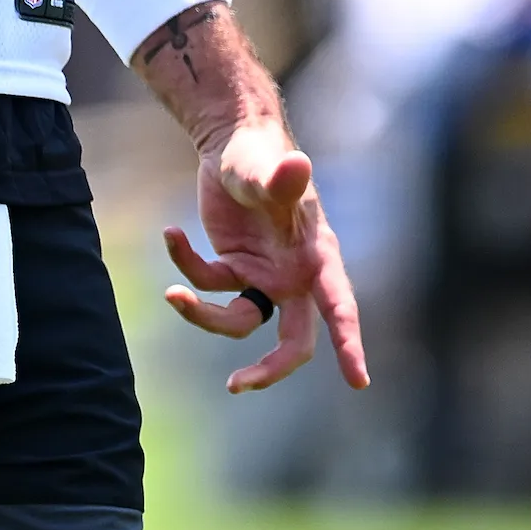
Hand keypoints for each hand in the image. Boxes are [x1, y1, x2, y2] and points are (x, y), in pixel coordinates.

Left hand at [163, 121, 368, 394]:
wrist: (232, 144)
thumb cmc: (259, 153)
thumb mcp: (265, 166)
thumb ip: (279, 177)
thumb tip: (298, 166)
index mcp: (318, 255)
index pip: (339, 305)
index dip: (349, 342)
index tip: (359, 380)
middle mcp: (295, 275)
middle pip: (294, 340)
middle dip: (271, 368)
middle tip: (235, 385)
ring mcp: (264, 277)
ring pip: (240, 321)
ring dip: (204, 316)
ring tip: (172, 296)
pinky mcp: (233, 269)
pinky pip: (209, 285)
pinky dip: (186, 266)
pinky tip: (170, 234)